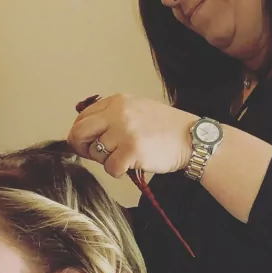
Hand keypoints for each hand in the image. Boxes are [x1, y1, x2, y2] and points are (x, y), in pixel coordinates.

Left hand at [67, 94, 195, 178]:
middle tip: (96, 155)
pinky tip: (133, 165)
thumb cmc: (165, 128)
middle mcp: (118, 113)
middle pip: (79, 133)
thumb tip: (84, 132)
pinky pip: (110, 168)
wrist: (192, 138)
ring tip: (126, 156)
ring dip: (107, 161)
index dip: (82, 134)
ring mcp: (124, 131)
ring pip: (96, 154)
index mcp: (117, 101)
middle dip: (83, 148)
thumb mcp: (136, 109)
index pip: (82, 117)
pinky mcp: (132, 150)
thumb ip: (111, 116)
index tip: (89, 144)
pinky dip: (119, 171)